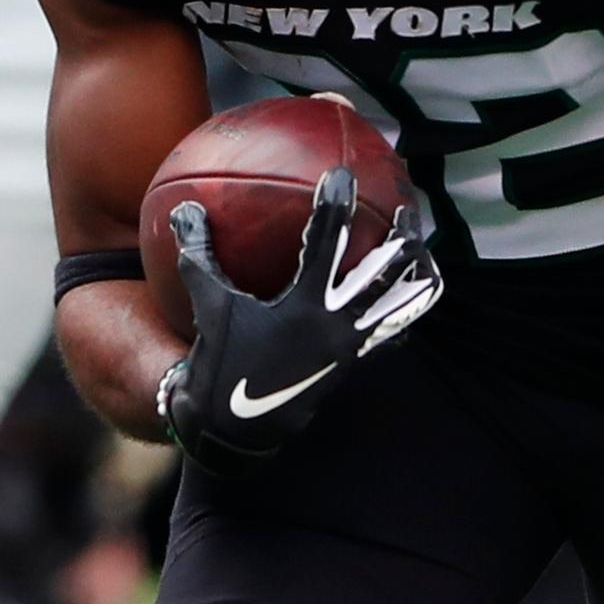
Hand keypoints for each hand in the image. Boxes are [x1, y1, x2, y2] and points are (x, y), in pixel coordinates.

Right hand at [158, 165, 439, 472]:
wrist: (237, 430)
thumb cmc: (220, 361)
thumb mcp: (209, 306)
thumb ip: (200, 255)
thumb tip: (183, 208)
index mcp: (305, 307)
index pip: (327, 244)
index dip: (335, 205)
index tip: (341, 174)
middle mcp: (340, 325)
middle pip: (389, 269)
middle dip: (404, 232)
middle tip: (406, 201)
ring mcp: (355, 345)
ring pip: (405, 300)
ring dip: (416, 268)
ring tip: (419, 240)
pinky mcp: (359, 361)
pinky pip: (395, 330)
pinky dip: (406, 307)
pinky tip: (408, 289)